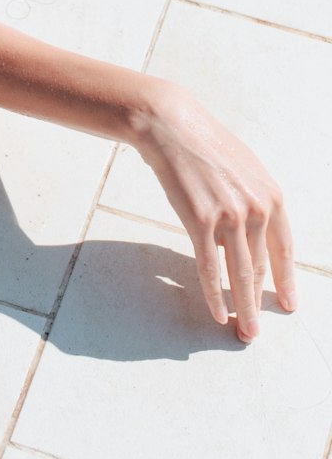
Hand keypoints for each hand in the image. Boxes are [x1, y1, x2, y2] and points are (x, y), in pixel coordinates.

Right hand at [133, 83, 295, 341]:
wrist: (171, 127)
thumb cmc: (203, 146)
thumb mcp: (242, 171)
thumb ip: (251, 205)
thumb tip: (241, 241)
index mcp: (272, 196)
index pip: (284, 250)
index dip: (286, 280)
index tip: (287, 304)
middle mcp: (257, 209)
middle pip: (261, 268)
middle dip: (259, 303)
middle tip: (257, 331)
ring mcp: (230, 215)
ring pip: (240, 274)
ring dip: (242, 308)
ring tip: (243, 332)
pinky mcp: (200, 221)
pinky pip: (209, 267)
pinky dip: (214, 293)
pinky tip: (218, 312)